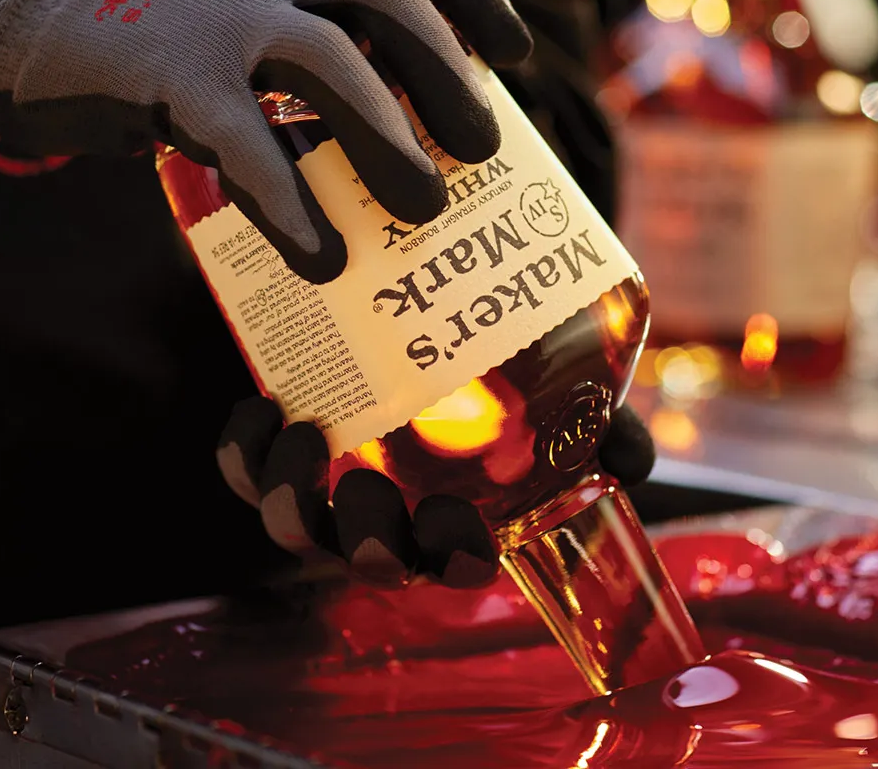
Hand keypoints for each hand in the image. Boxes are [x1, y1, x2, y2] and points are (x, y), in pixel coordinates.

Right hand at [0, 0, 531, 281]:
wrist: (33, 13)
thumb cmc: (166, 36)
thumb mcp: (249, 14)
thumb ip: (314, 51)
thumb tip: (398, 140)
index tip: (514, 53)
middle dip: (447, 73)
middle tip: (482, 149)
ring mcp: (221, 20)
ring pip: (328, 63)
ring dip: (388, 139)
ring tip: (426, 210)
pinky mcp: (172, 78)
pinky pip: (245, 143)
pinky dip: (290, 203)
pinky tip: (322, 258)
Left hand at [216, 398, 656, 589]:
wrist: (415, 314)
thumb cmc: (494, 375)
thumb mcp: (555, 396)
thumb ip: (596, 426)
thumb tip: (633, 461)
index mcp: (455, 516)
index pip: (456, 564)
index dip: (455, 554)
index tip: (457, 513)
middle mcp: (390, 513)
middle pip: (371, 559)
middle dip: (366, 539)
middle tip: (366, 487)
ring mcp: (328, 485)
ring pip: (296, 528)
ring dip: (288, 499)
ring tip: (303, 436)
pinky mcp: (278, 448)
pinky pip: (243, 472)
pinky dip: (243, 450)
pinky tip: (264, 406)